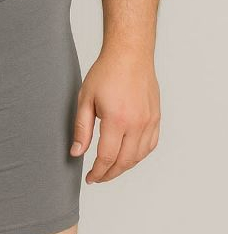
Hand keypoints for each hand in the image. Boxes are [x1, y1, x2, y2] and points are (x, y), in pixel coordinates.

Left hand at [69, 47, 160, 182]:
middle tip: (98, 177)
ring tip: (110, 169)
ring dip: (124, 167)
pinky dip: (139, 155)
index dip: (97, 172)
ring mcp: (149, 121)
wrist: (129, 55)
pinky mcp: (156, 118)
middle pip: (124, 161)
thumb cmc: (106, 73)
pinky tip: (128, 156)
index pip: (107, 157)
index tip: (90, 178)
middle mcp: (137, 124)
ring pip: (139, 156)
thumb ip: (81, 129)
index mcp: (116, 120)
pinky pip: (150, 145)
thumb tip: (77, 152)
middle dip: (109, 174)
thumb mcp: (85, 99)